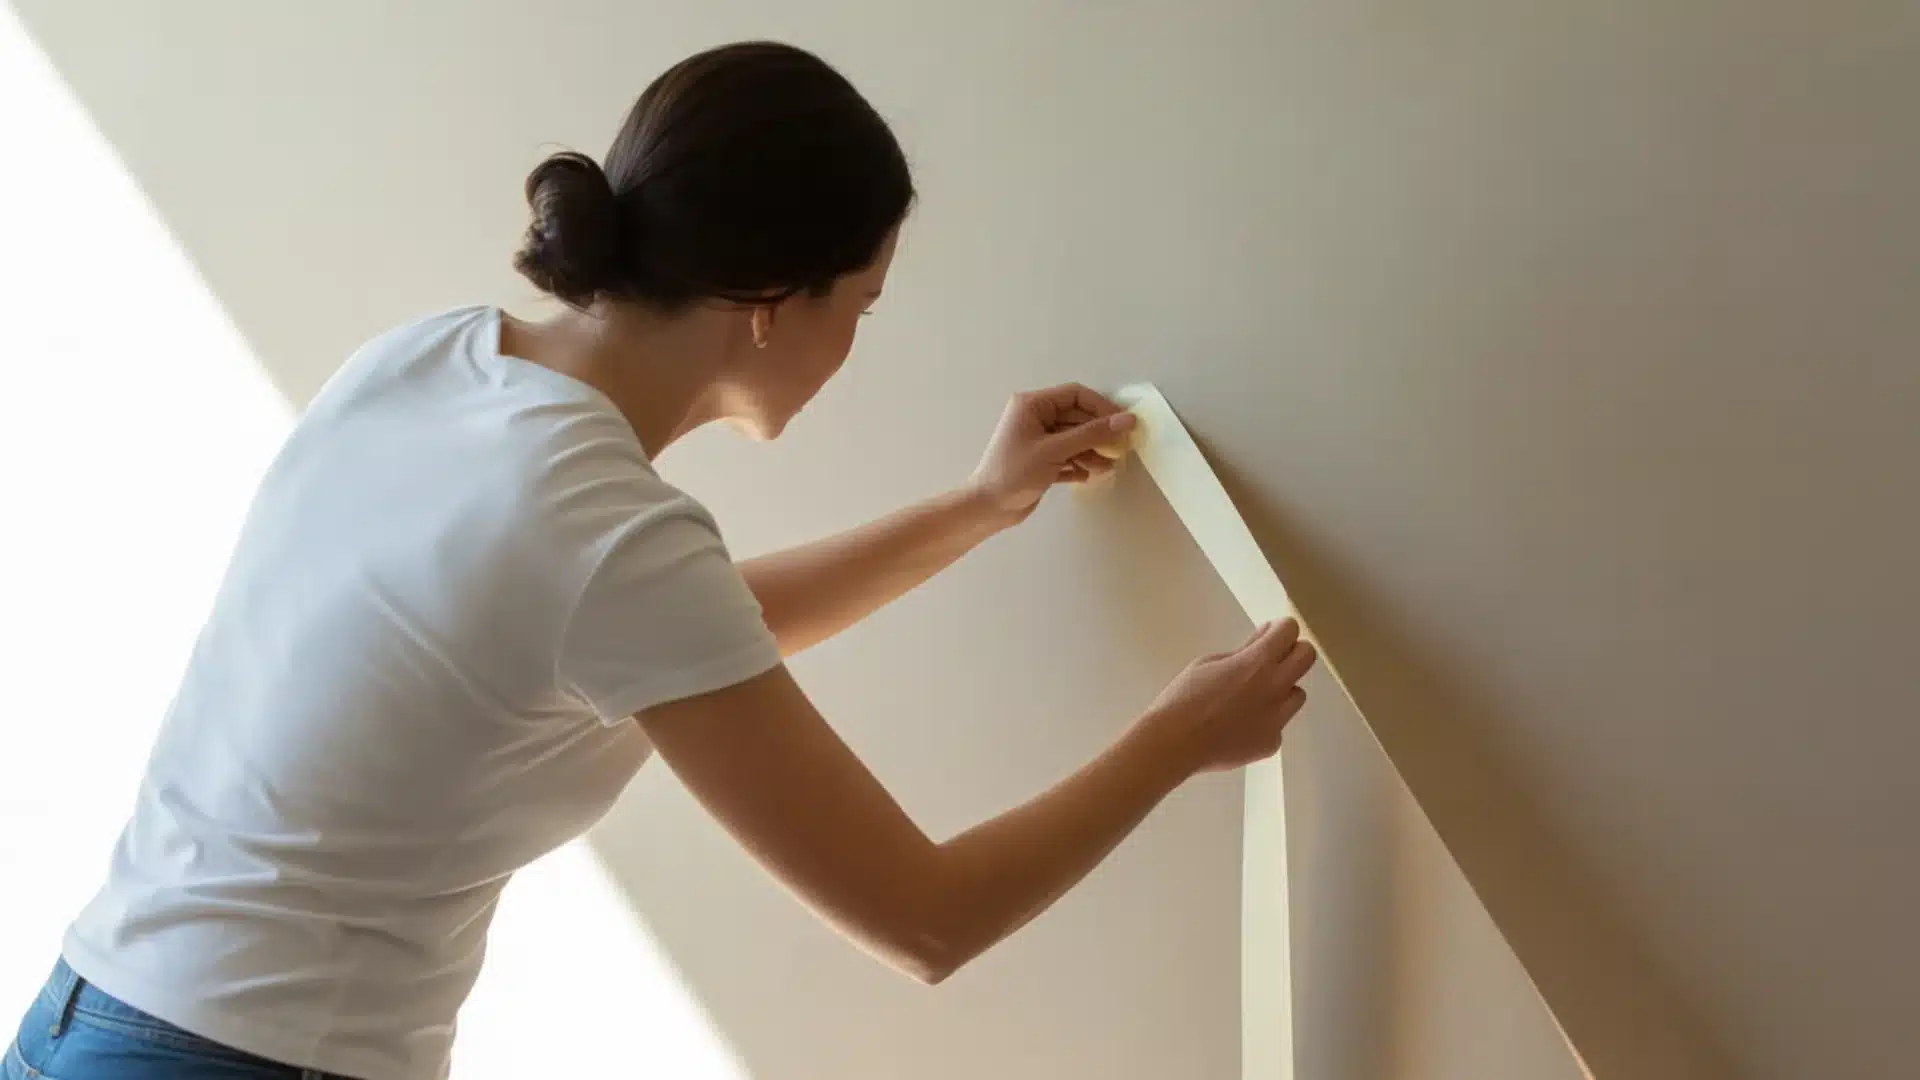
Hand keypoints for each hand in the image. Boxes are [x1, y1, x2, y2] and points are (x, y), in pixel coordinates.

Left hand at [969, 383, 1136, 523]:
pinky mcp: (1042, 460)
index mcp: (1032, 405)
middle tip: (1119, 449)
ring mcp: (1038, 440)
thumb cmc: (1015, 472)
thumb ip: (1092, 434)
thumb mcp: (1055, 450)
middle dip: (1098, 434)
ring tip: (1107, 467)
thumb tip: (1127, 419)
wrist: (988, 508)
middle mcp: (1035, 417)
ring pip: (1074, 438)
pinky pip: (1067, 455)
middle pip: (1077, 417)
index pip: (1075, 395)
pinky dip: (1079, 464)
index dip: (1101, 406)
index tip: (1123, 423)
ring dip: (1092, 452)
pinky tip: (1089, 475)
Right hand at [1143, 619, 1317, 774]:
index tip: (1266, 635)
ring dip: (1281, 690)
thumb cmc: (1184, 697)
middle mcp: (1276, 688)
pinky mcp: (1273, 743)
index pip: (1290, 630)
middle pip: (1307, 656)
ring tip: (1251, 699)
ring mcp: (1278, 718)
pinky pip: (1278, 724)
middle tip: (1268, 661)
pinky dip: (1264, 721)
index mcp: (1258, 662)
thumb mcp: (1209, 662)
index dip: (1278, 629)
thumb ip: (1243, 651)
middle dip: (1291, 652)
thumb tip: (1263, 639)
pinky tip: (1238, 726)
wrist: (1175, 743)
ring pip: (1297, 694)